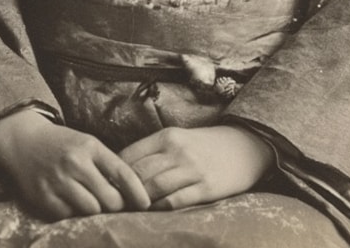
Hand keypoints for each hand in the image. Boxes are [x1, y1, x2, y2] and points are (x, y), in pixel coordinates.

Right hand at [0, 109, 151, 220]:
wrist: (24, 141)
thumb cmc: (63, 145)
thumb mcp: (87, 144)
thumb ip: (106, 164)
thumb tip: (131, 192)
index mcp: (90, 147)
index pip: (122, 172)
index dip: (137, 192)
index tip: (146, 203)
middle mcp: (75, 163)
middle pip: (109, 199)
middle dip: (115, 205)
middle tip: (114, 204)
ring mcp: (59, 181)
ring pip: (91, 210)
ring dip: (95, 210)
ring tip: (92, 201)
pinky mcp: (44, 197)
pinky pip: (69, 215)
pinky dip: (74, 213)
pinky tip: (71, 202)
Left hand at [119, 125, 273, 210]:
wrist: (244, 146)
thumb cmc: (204, 145)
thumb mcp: (177, 139)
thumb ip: (152, 152)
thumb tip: (120, 171)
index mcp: (167, 137)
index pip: (130, 155)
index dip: (114, 174)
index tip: (104, 187)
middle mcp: (177, 151)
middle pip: (139, 173)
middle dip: (122, 191)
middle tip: (111, 205)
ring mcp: (192, 169)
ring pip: (154, 188)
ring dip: (139, 202)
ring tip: (128, 212)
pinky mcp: (206, 187)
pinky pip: (177, 201)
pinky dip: (161, 208)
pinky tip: (153, 212)